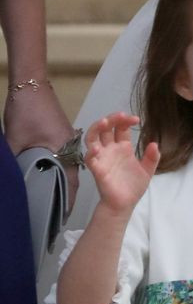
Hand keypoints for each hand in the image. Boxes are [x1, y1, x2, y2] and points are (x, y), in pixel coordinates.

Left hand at [3, 81, 80, 208]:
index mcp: (64, 152)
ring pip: (68, 167)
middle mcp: (71, 148)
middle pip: (71, 178)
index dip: (67, 203)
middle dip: (65, 196)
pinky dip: (59, 168)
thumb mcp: (14, 140)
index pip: (70, 185)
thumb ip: (13, 163)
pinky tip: (49, 174)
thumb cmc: (26, 112)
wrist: (30, 84)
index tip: (61, 219)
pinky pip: (64, 157)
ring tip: (53, 197)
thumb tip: (10, 181)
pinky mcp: (62, 134)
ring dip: (63, 181)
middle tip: (56, 212)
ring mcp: (68, 140)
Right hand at [85, 114, 158, 215]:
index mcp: (123, 147)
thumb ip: (152, 158)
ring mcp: (102, 158)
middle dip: (112, 119)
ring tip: (104, 122)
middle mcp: (110, 149)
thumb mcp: (147, 171)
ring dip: (96, 128)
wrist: (124, 204)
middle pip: (106, 128)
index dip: (126, 120)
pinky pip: (89, 158)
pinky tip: (97, 149)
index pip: (121, 128)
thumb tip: (155, 144)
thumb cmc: (133, 187)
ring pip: (93, 138)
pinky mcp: (97, 169)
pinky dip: (91, 152)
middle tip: (121, 115)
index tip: (136, 119)